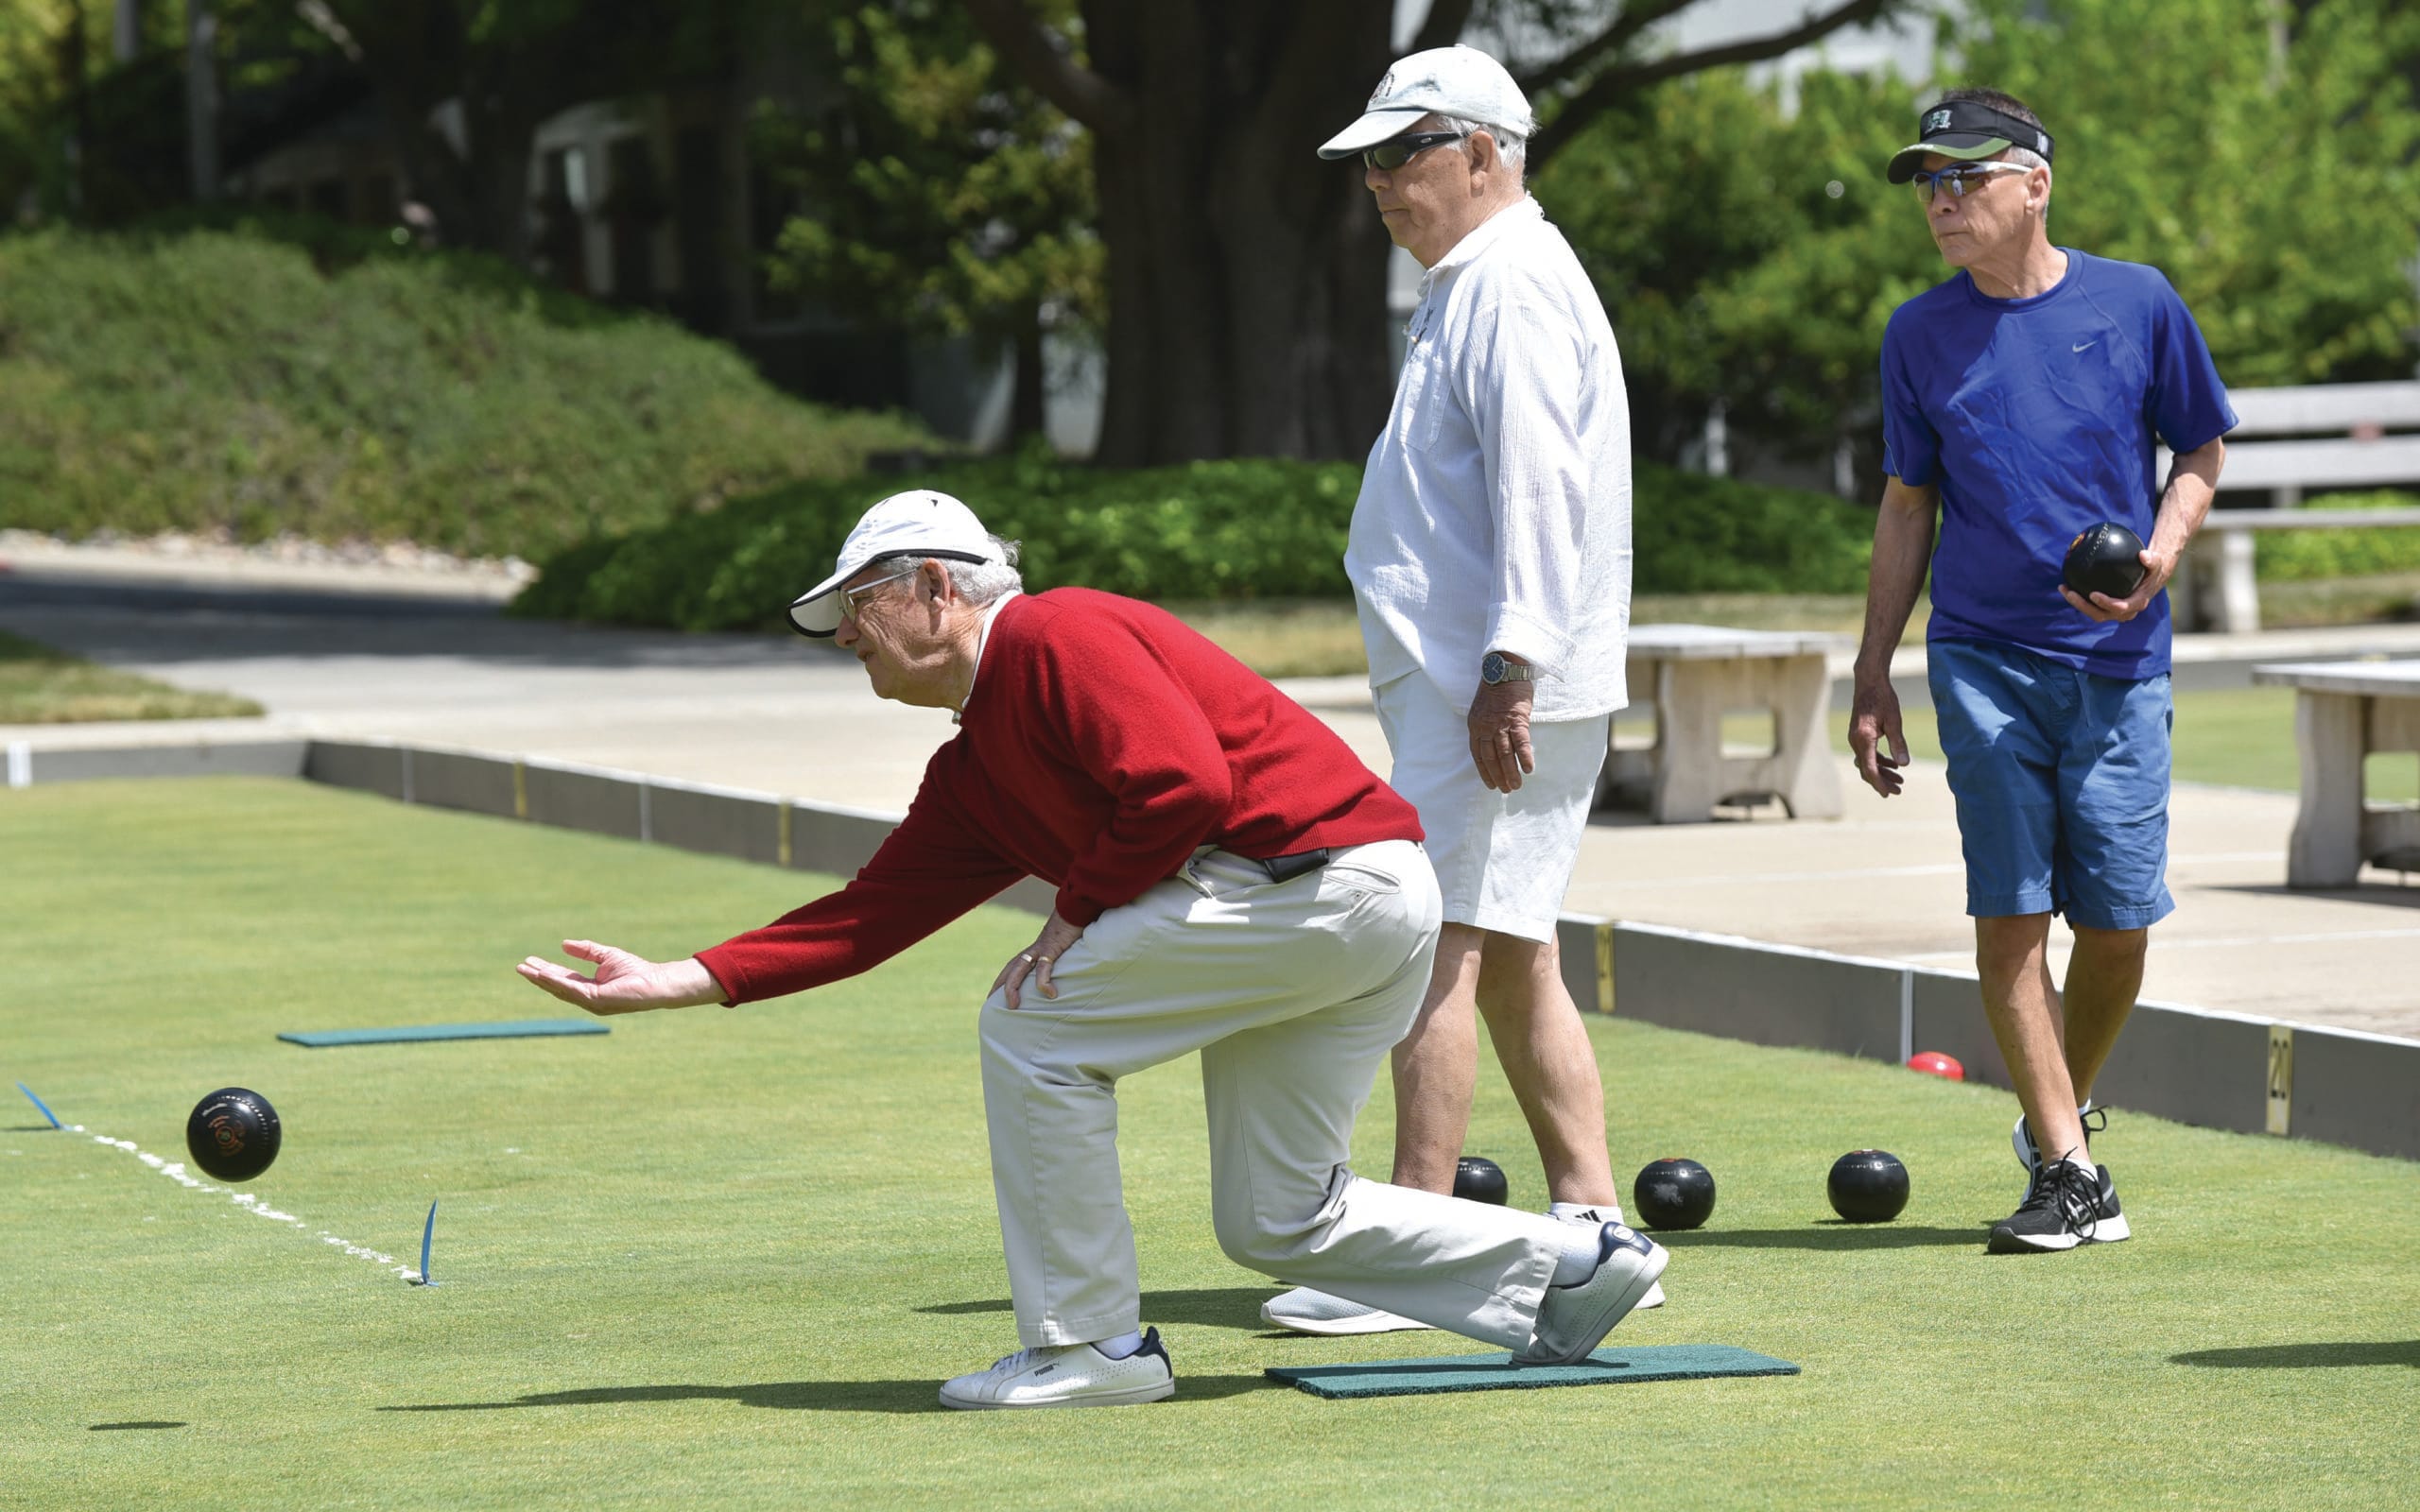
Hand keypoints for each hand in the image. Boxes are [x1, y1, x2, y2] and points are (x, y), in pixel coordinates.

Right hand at [516, 940, 723, 1014]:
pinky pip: (572, 990)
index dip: (546, 971)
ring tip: (525, 969)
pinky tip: (544, 974)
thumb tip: (563, 944)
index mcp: (590, 988)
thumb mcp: (606, 955)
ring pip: (560, 990)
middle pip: (557, 986)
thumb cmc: (636, 970)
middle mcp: (587, 998)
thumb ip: (586, 950)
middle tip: (519, 967)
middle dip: (538, 977)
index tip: (529, 961)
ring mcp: (590, 1002)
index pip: (563, 979)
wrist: (656, 981)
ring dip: (542, 980)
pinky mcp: (596, 1000)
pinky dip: (556, 982)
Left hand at [992, 911, 1084, 1008]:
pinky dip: (1043, 981)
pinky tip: (1050, 993)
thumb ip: (1063, 957)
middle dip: (1001, 986)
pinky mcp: (1052, 947)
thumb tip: (1068, 970)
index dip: (1003, 979)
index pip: (1014, 965)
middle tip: (992, 1004)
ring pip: (1020, 969)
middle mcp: (1034, 949)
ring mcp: (1041, 948)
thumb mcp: (1066, 945)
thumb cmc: (1075, 925)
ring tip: (1013, 1005)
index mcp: (1036, 949)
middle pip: (1011, 969)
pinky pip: (1044, 967)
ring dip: (1013, 987)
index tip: (994, 995)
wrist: (1078, 907)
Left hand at [1467, 676, 1535, 792]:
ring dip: (1510, 772)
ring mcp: (1500, 724)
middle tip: (1506, 790)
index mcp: (1475, 725)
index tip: (1491, 784)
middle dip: (1498, 776)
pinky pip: (1521, 742)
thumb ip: (1486, 725)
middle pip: (1491, 757)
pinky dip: (1525, 757)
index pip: (1478, 754)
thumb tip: (1493, 741)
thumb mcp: (1483, 708)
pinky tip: (1529, 769)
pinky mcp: (1516, 719)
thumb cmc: (1496, 688)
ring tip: (1516, 786)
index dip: (1484, 771)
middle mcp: (1485, 727)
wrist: (1503, 668)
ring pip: (1505, 754)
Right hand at [1848, 676, 1908, 797]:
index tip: (1889, 793)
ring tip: (1899, 780)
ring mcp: (1855, 738)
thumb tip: (1904, 764)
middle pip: (1867, 769)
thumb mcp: (1894, 720)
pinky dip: (1879, 761)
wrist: (1868, 682)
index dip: (1880, 783)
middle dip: (1882, 782)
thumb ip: (1898, 743)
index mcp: (1864, 739)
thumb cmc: (1882, 698)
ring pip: (1867, 763)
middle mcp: (1856, 741)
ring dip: (1882, 772)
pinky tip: (1893, 764)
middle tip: (1898, 791)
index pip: (1870, 769)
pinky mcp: (1859, 735)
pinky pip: (1867, 754)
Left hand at [2060, 545, 2176, 623]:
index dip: (2106, 604)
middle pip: (2101, 615)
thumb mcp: (2156, 562)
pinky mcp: (2106, 608)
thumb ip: (2152, 559)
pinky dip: (2078, 598)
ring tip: (2063, 588)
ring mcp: (2114, 612)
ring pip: (2092, 612)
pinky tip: (2066, 585)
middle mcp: (2125, 612)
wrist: (2151, 577)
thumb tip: (2143, 555)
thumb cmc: (2152, 568)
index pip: (2120, 607)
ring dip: (2077, 603)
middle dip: (2084, 607)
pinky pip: (2090, 606)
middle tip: (2071, 593)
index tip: (2093, 594)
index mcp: (2137, 603)